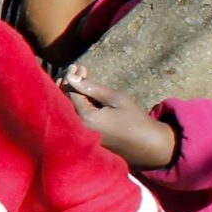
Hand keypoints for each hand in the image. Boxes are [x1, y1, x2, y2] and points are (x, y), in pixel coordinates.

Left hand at [62, 66, 176, 169]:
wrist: (148, 145)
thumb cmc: (135, 119)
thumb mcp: (116, 98)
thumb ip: (91, 87)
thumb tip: (70, 76)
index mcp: (85, 118)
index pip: (69, 93)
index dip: (72, 78)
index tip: (78, 66)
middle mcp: (79, 128)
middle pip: (63, 102)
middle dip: (67, 84)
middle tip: (77, 72)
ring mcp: (82, 134)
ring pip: (68, 109)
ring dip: (72, 94)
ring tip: (81, 80)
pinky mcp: (87, 138)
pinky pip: (76, 118)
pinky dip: (77, 105)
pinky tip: (85, 96)